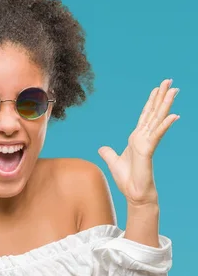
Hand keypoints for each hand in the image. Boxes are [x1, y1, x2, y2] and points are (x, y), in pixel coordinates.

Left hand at [98, 79, 179, 206]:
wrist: (134, 194)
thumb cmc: (127, 180)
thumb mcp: (113, 162)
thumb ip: (108, 153)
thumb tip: (102, 148)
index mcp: (136, 138)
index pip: (145, 116)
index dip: (151, 102)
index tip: (157, 89)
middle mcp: (143, 138)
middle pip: (154, 113)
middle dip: (161, 97)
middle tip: (169, 81)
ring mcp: (147, 143)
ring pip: (157, 120)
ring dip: (166, 105)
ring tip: (174, 91)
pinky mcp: (148, 151)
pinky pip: (156, 136)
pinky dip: (164, 126)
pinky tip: (173, 116)